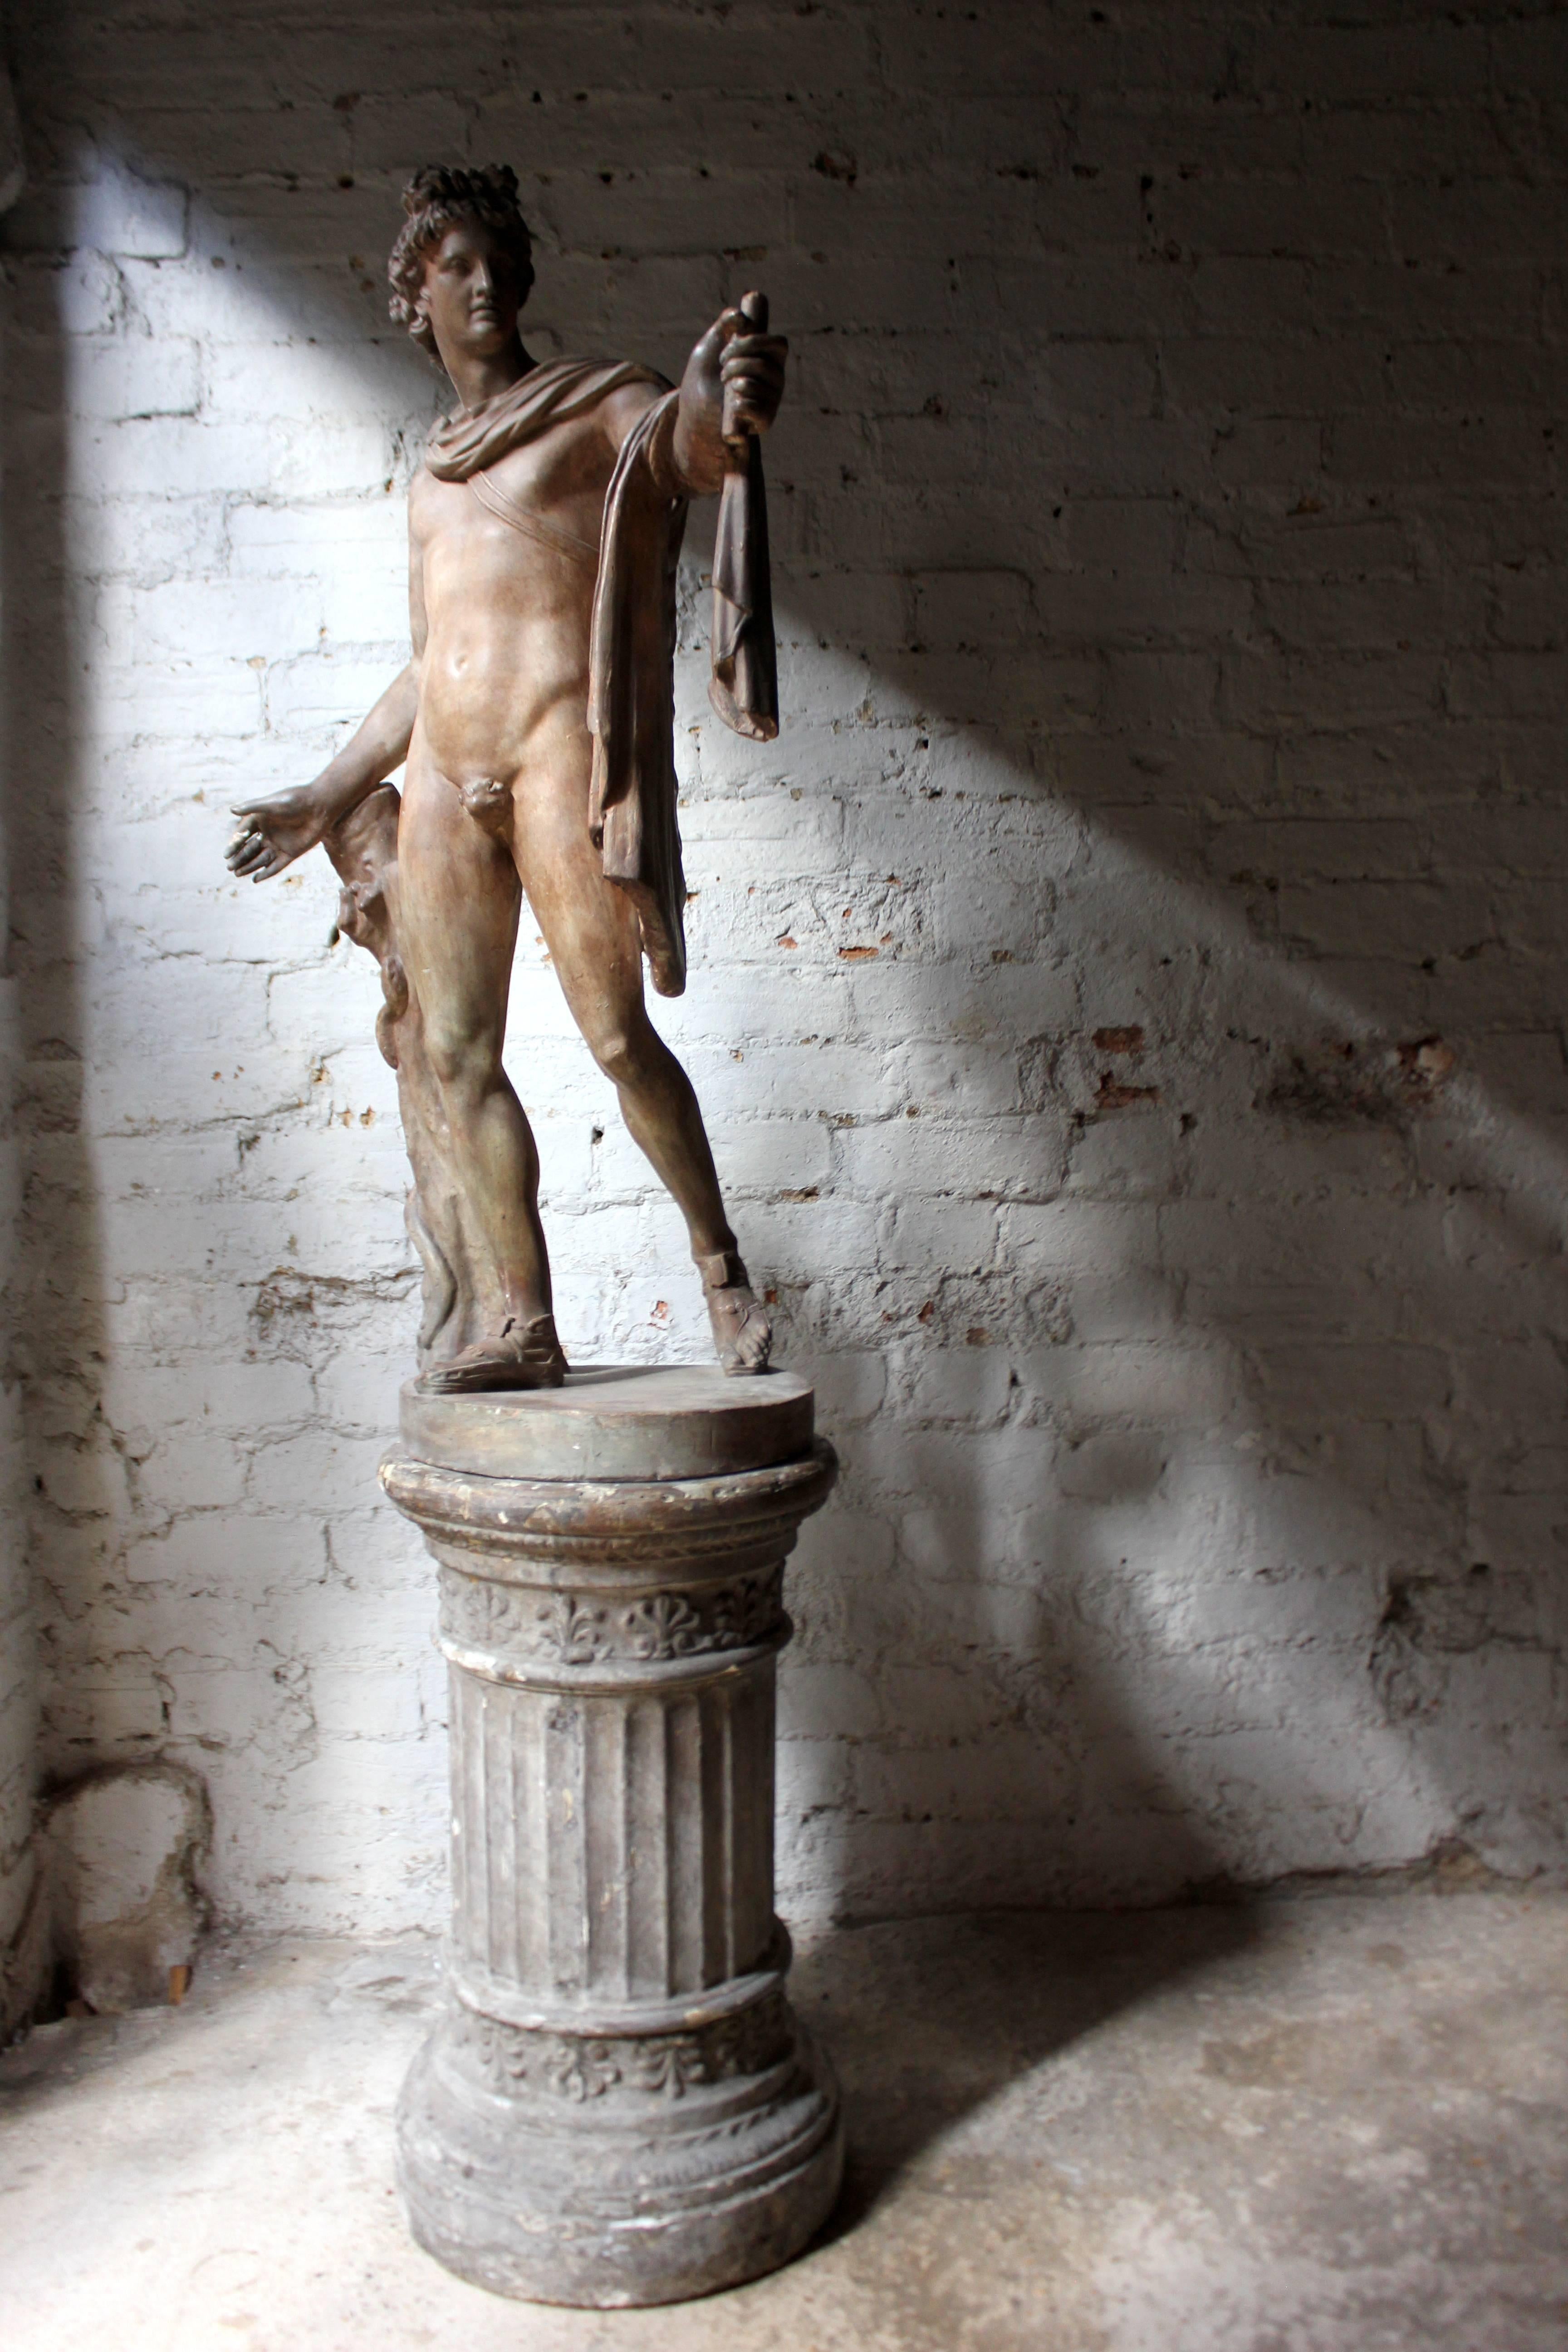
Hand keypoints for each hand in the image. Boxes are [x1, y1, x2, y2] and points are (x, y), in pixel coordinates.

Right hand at [225, 782, 332, 881]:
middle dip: (240, 858)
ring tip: (237, 874)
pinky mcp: (291, 853)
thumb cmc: (296, 800)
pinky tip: (255, 879)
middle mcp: (268, 833)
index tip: (226, 854)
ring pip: (261, 858)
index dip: (234, 844)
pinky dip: (266, 872)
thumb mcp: (273, 803)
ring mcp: (279, 844)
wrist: (320, 807)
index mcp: (260, 820)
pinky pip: (276, 865)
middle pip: (250, 848)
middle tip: (229, 867)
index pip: (243, 834)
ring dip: (249, 866)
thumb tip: (231, 810)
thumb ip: (253, 807)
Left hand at [674, 293, 787, 491]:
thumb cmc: (704, 374)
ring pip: (759, 383)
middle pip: (766, 363)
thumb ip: (726, 322)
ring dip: (735, 380)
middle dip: (738, 360)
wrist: (693, 407)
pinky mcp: (765, 420)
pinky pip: (757, 407)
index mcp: (768, 357)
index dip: (757, 341)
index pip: (779, 344)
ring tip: (726, 387)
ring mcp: (772, 400)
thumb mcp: (711, 341)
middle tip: (723, 367)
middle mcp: (775, 378)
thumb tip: (741, 317)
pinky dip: (739, 403)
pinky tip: (733, 405)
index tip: (734, 341)